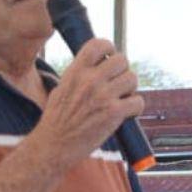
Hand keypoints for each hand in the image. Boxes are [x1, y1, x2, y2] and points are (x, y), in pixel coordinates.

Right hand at [34, 38, 142, 166]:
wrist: (54, 146)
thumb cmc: (56, 121)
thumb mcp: (61, 89)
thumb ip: (78, 75)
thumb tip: (96, 66)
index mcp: (75, 72)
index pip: (98, 44)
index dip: (109, 49)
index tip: (109, 58)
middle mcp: (90, 80)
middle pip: (121, 60)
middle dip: (122, 71)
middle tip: (117, 85)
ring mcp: (103, 96)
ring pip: (132, 78)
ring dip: (130, 89)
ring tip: (121, 100)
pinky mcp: (113, 113)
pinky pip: (137, 101)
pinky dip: (136, 108)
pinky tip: (127, 113)